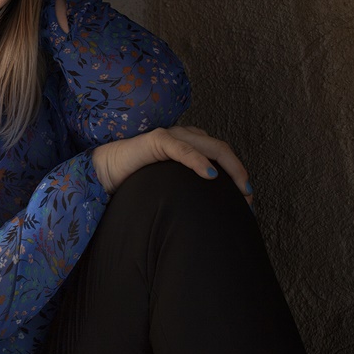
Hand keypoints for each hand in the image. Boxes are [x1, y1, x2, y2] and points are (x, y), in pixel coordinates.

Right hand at [91, 126, 252, 206]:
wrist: (105, 173)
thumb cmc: (137, 182)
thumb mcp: (171, 188)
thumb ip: (189, 192)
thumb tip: (213, 217)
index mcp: (189, 145)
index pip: (222, 155)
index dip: (239, 175)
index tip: (247, 201)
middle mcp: (184, 136)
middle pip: (222, 150)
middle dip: (240, 173)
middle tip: (249, 198)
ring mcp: (171, 135)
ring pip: (210, 146)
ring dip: (230, 168)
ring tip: (240, 188)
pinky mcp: (157, 140)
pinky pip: (182, 149)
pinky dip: (199, 161)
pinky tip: (210, 175)